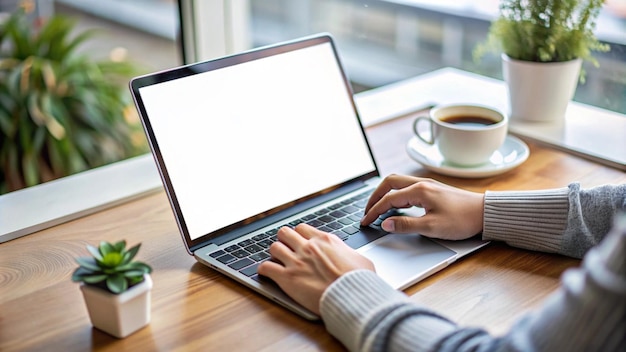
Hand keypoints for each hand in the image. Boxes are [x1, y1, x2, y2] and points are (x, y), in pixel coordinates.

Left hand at [257, 224, 374, 314]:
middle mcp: (308, 247)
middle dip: (283, 241)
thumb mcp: (359, 259)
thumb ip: (347, 254)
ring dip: (274, 254)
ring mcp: (296, 261)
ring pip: (274, 247)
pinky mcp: (287, 278)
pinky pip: (266, 267)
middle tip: (285, 250)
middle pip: (284, 233)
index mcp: (325, 240)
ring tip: (276, 261)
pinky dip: (264, 270)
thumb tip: (349, 257)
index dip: (299, 236)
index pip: (302, 228)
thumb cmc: (359, 281)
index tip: (299, 242)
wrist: (352, 296)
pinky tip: (266, 273)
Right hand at [361, 174, 483, 239]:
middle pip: (389, 183)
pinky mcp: (432, 189)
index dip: (374, 211)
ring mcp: (427, 184)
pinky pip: (406, 186)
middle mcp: (421, 183)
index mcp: (419, 191)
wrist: (485, 213)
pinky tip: (396, 204)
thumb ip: (406, 225)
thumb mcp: (432, 227)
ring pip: (397, 182)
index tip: (365, 221)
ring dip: (384, 192)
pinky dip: (395, 193)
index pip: (388, 199)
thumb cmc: (462, 220)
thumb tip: (385, 224)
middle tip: (366, 211)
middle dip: (374, 196)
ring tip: (377, 206)